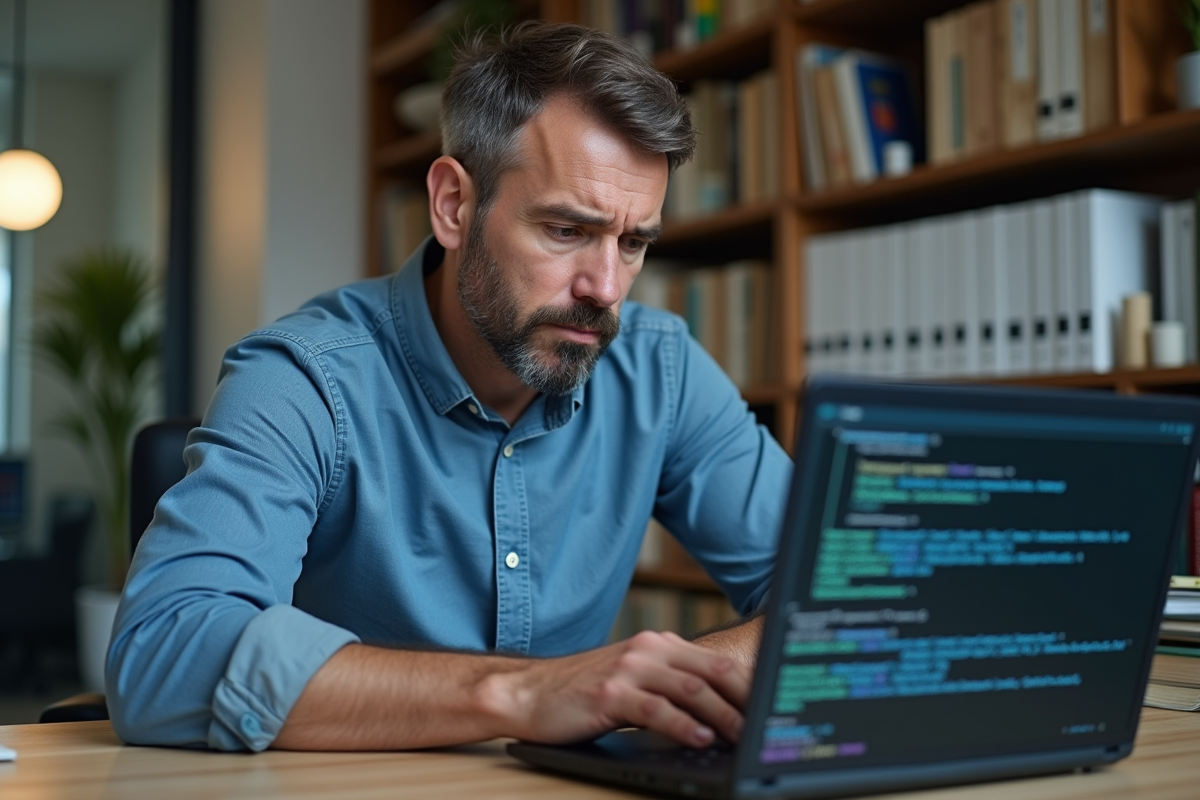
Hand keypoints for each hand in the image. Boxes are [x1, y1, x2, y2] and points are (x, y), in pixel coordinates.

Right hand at [485, 630, 751, 747]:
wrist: (529, 694)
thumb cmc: (583, 692)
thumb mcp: (633, 680)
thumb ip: (670, 684)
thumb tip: (719, 711)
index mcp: (657, 644)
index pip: (714, 662)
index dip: (747, 685)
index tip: (770, 708)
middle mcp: (646, 650)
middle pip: (710, 671)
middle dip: (743, 699)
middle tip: (765, 725)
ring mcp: (628, 668)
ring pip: (689, 688)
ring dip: (721, 714)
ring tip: (742, 735)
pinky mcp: (610, 692)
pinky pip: (656, 708)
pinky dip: (683, 724)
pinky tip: (700, 736)